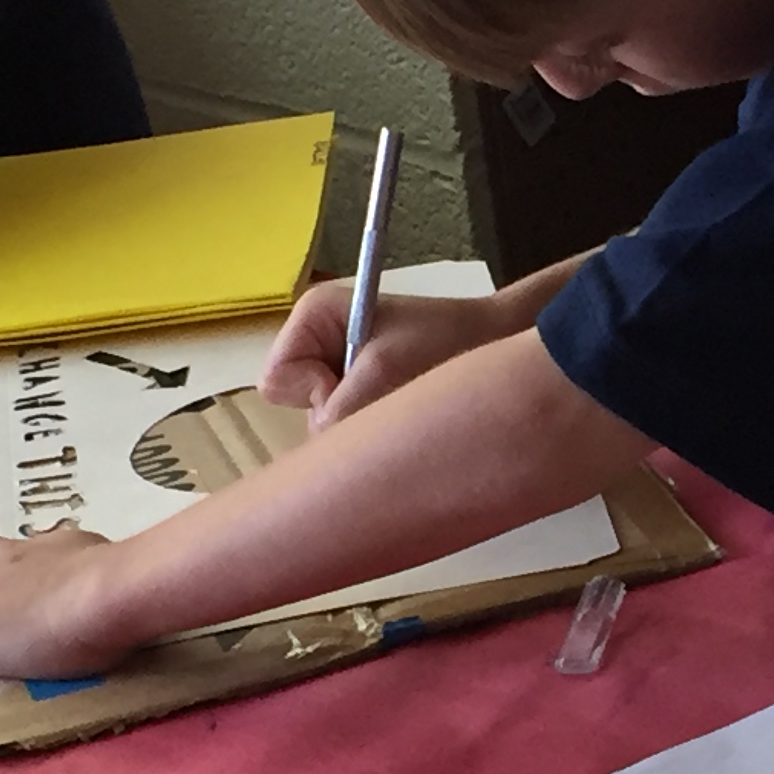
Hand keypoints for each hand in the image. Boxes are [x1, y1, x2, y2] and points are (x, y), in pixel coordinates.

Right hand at [262, 279, 519, 428]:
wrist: (496, 342)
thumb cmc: (447, 342)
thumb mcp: (388, 373)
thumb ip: (340, 410)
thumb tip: (317, 457)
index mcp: (312, 316)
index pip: (277, 379)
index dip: (314, 392)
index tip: (359, 383)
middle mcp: (316, 341)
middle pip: (295, 404)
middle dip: (337, 411)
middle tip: (384, 394)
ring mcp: (336, 368)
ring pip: (322, 421)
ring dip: (361, 419)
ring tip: (402, 395)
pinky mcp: (358, 390)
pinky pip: (345, 426)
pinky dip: (374, 424)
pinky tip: (404, 406)